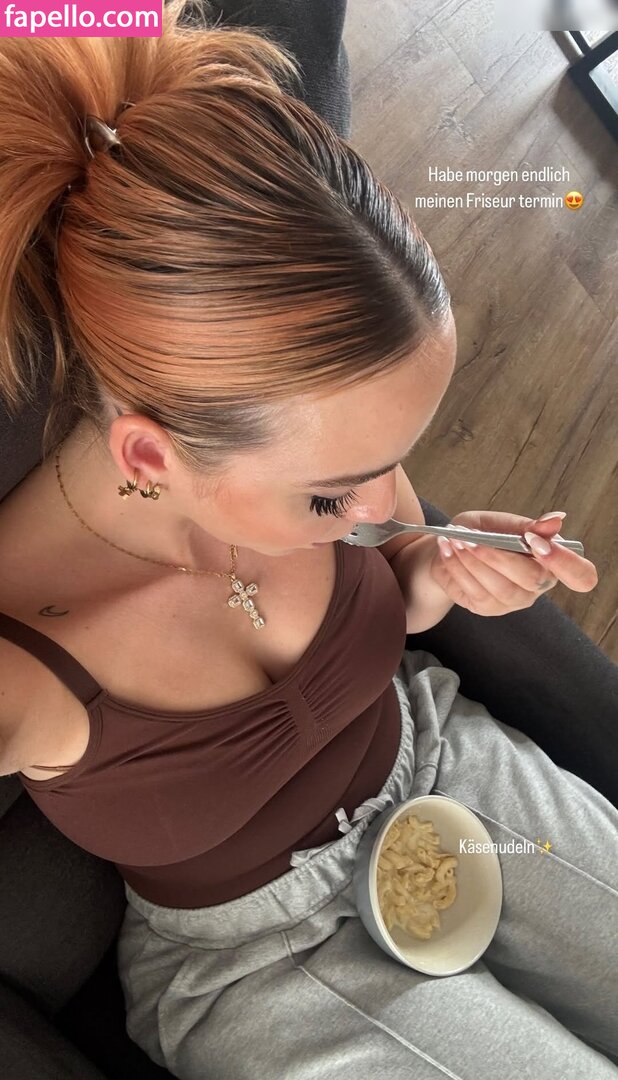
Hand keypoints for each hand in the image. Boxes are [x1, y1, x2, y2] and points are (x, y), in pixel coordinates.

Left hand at [428, 509, 598, 616]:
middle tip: (471, 537)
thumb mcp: (503, 523)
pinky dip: (459, 567)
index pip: (581, 576)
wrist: (451, 548)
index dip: (566, 563)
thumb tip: (557, 519)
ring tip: (456, 539)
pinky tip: (448, 549)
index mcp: (552, 561)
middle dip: (499, 556)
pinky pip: (475, 591)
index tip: (535, 542)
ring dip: (474, 561)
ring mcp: (513, 602)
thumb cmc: (483, 533)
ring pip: (500, 588)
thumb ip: (527, 526)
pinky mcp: (488, 608)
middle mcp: (538, 586)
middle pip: (531, 579)